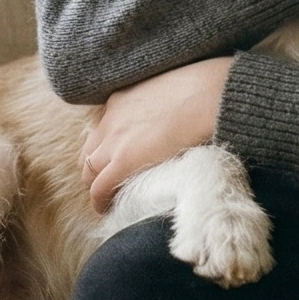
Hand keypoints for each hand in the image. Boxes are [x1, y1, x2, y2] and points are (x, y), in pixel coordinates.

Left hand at [82, 56, 235, 211]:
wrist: (209, 96)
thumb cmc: (205, 90)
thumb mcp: (173, 92)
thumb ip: (164, 106)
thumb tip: (178, 116)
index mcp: (122, 99)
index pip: (104, 129)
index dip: (108, 147)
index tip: (119, 158)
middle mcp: (111, 118)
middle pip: (91, 150)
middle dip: (97, 167)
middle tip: (111, 182)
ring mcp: (114, 140)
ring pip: (89, 170)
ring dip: (97, 184)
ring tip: (110, 198)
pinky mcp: (123, 160)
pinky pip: (99, 188)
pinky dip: (100, 201)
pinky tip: (107, 209)